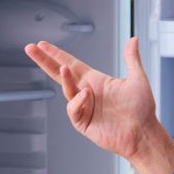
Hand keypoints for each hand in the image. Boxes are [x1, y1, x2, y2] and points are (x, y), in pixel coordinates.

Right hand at [24, 37, 173, 173]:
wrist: (143, 134)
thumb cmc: (142, 110)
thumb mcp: (137, 79)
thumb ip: (131, 59)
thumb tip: (133, 40)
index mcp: (95, 80)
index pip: (70, 63)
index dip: (57, 54)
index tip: (43, 44)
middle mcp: (86, 92)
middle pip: (60, 74)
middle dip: (44, 61)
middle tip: (30, 49)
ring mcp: (83, 107)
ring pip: (66, 90)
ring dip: (64, 79)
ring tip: (64, 70)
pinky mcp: (83, 123)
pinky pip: (73, 109)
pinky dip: (77, 101)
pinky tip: (86, 95)